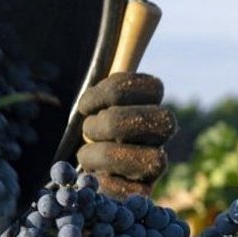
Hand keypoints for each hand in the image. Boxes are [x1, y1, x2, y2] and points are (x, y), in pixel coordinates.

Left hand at [76, 72, 175, 198]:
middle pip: (159, 119)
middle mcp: (160, 136)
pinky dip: (104, 184)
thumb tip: (113, 41)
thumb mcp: (90, 106)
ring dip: (102, 155)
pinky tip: (92, 181)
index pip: (154, 87)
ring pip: (148, 158)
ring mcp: (156, 166)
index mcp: (151, 106)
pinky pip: (131, 191)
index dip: (114, 92)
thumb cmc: (84, 136)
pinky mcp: (144, 196)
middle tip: (87, 130)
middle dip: (113, 124)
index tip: (85, 105)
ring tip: (85, 157)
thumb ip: (102, 86)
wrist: (77, 180)